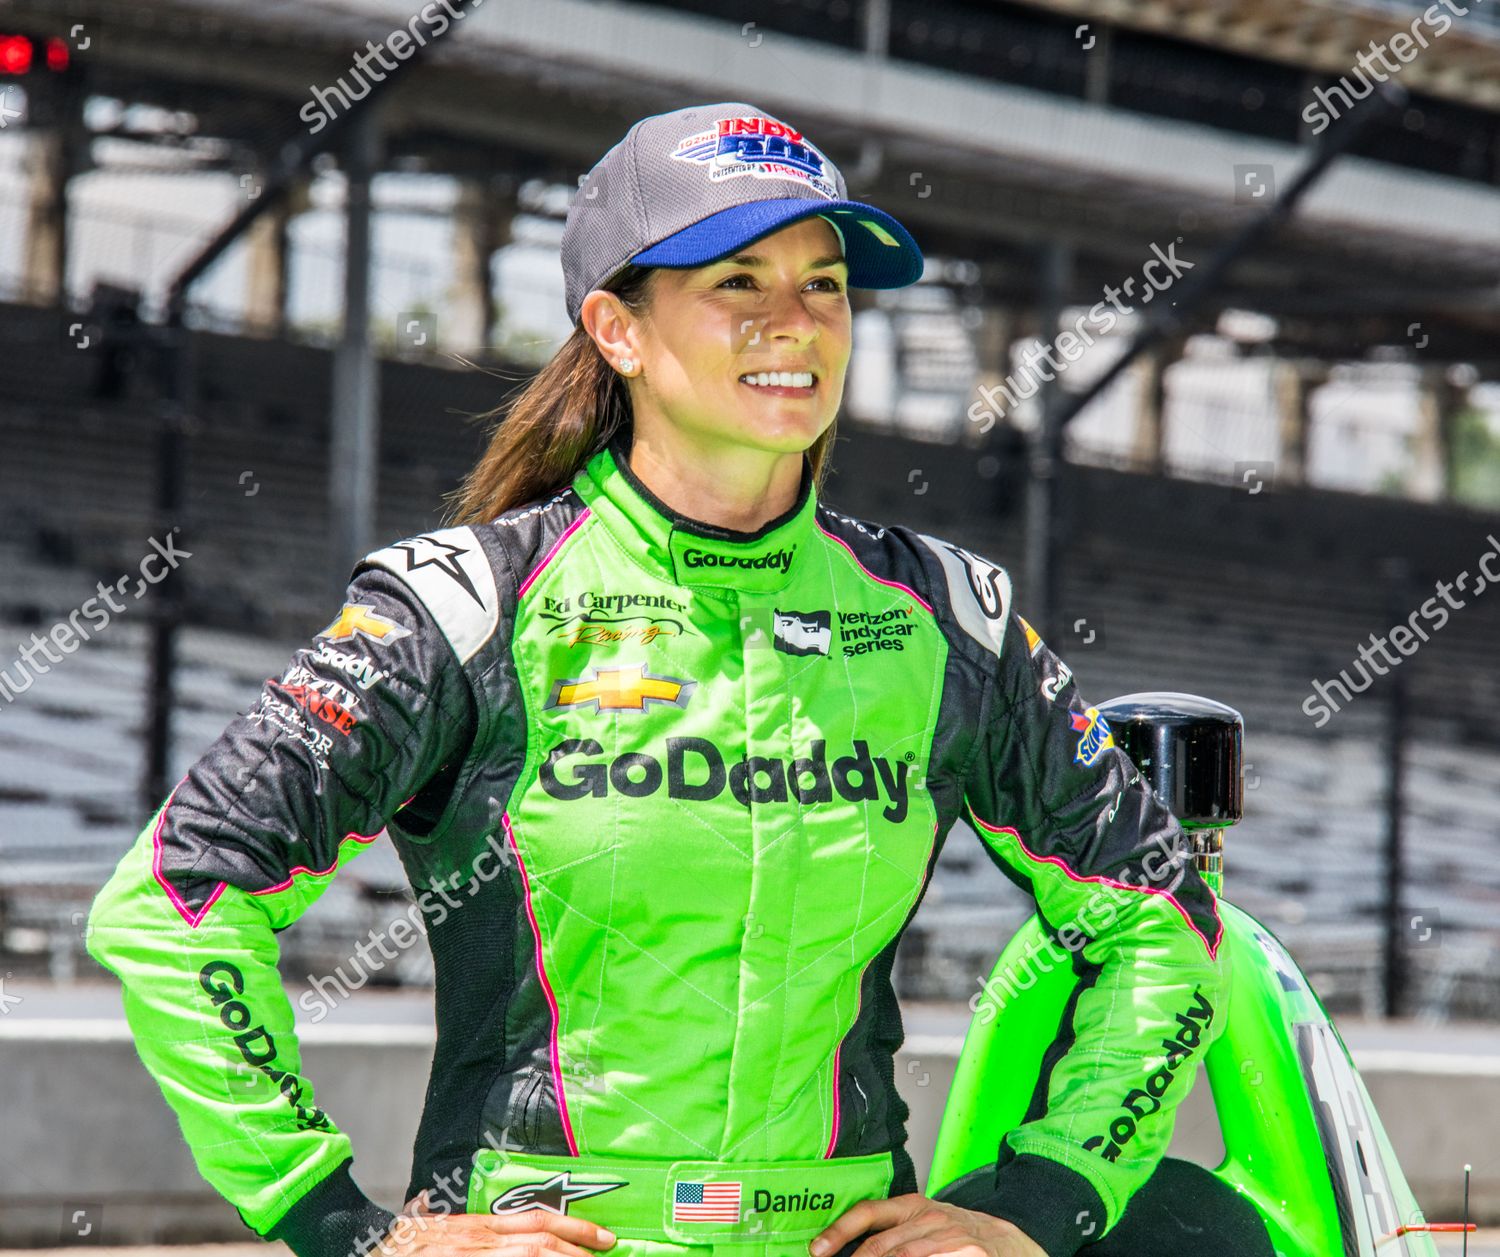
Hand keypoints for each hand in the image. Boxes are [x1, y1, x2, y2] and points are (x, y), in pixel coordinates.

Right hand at [375, 1188, 618, 1253]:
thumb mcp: (427, 1226)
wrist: (361, 1248)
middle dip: (580, 1250)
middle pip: (541, 1242)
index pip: (537, 1220)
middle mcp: (480, 1242)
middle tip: (608, 1253)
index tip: (605, 1237)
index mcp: (476, 1226)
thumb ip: (450, 1221)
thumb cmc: (396, 1246)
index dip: (576, 1227)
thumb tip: (455, 1210)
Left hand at [809, 1193, 1047, 1256]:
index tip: (817, 1249)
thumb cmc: (961, 1233)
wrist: (1012, 1240)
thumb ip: (894, 1232)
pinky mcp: (969, 1255)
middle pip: (880, 1246)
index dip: (840, 1231)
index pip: (869, 1212)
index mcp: (914, 1206)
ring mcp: (951, 1239)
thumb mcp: (926, 1222)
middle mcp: (930, 1219)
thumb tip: (853, 1248)